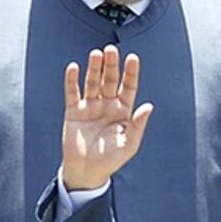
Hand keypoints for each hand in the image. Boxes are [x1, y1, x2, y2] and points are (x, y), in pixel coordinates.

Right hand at [60, 46, 153, 191]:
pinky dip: (71, 80)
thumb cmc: (111, 159)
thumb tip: (148, 106)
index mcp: (122, 111)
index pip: (128, 87)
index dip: (130, 72)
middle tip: (111, 50)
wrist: (86, 172)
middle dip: (111, 65)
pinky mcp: (73, 112)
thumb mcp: (129, 144)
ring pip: (92, 82)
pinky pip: (72, 93)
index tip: (132, 58)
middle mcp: (107, 105)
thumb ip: (138, 124)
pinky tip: (73, 67)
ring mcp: (89, 107)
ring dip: (94, 68)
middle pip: (110, 80)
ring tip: (96, 54)